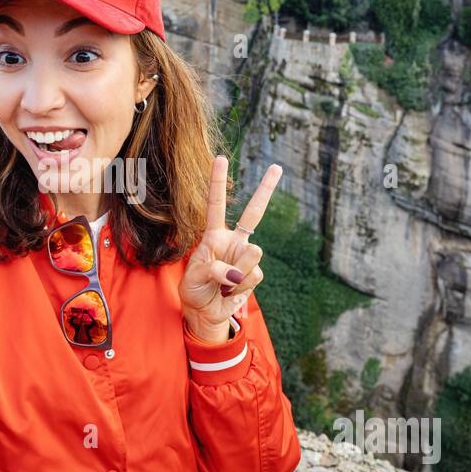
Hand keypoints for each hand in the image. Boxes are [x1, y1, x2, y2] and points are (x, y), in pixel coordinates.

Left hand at [178, 155, 281, 342]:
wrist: (205, 312)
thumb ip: (212, 270)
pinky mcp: (254, 274)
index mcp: (213, 235)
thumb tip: (234, 272)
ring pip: (252, 255)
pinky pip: (253, 275)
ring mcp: (245, 257)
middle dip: (266, 190)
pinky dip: (240, 286)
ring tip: (222, 285)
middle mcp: (232, 241)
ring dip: (236, 273)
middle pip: (254, 213)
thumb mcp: (193, 278)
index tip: (220, 159)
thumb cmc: (194, 290)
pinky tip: (230, 291)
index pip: (215, 205)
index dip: (218, 182)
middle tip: (276, 167)